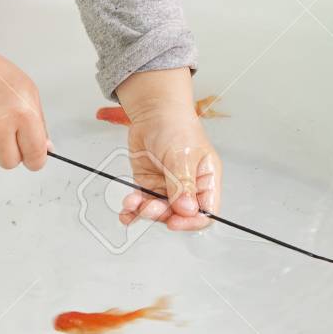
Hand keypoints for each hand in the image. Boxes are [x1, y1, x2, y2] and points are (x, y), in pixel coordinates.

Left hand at [119, 107, 220, 231]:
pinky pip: (143, 203)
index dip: (191, 221)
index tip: (174, 221)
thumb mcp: (181, 156)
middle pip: (179, 215)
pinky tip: (127, 211)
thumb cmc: (175, 126)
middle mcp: (188, 187)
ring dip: (145, 212)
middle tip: (149, 207)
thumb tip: (187, 209)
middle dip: (162, 215)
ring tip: (134, 203)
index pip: (206, 212)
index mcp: (206, 180)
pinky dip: (134, 209)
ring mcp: (168, 187)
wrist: (152, 112)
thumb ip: (183, 185)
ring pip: (159, 212)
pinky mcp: (149, 184)